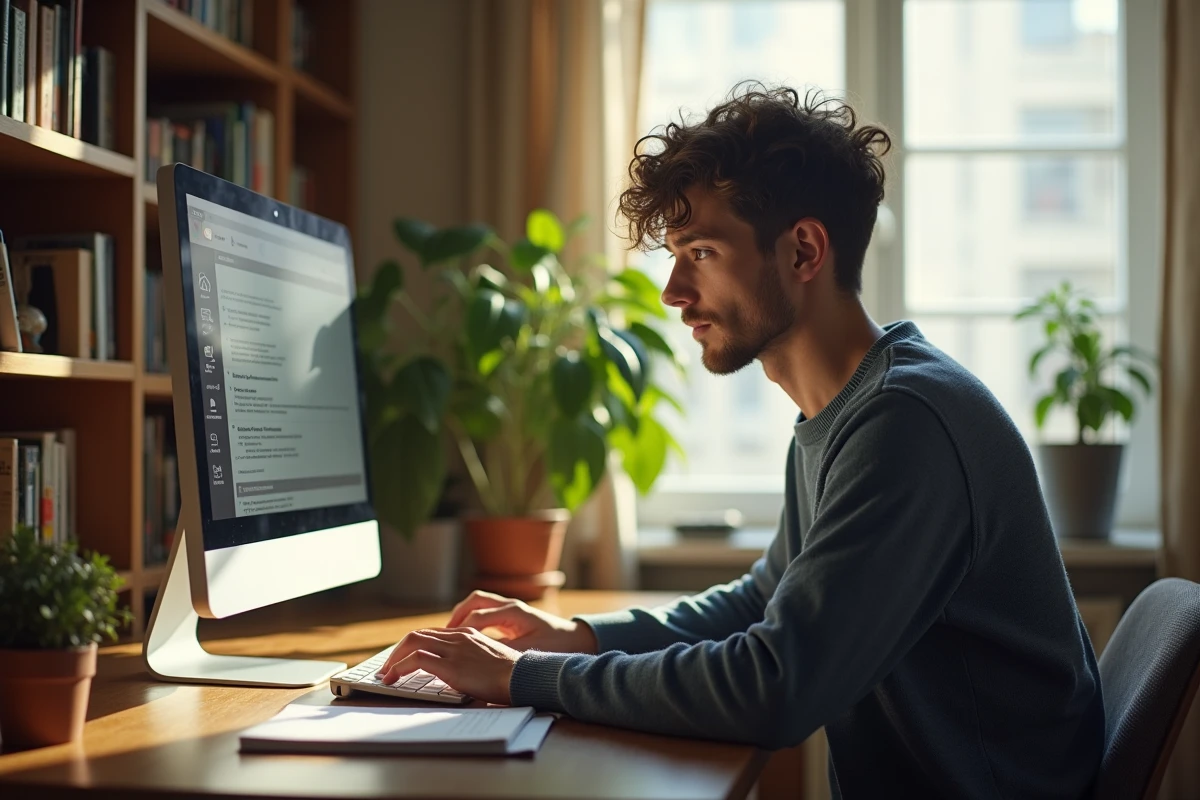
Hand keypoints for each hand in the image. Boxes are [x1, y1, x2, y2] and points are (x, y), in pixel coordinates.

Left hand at [377, 628, 520, 704]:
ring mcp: (453, 649)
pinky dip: (398, 668)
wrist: (522, 676)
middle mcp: (457, 636)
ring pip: (412, 643)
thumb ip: (472, 659)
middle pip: (417, 635)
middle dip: (397, 650)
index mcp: (467, 634)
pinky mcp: (449, 664)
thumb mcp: (489, 660)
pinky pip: (415, 660)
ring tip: (385, 674)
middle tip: (388, 666)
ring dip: (393, 658)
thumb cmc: (511, 675)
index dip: (413, 645)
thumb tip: (459, 673)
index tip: (403, 658)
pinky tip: (392, 680)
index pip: (431, 633)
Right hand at [445, 590, 598, 653]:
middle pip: (475, 601)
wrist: (579, 639)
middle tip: (443, 633)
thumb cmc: (558, 645)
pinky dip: (473, 621)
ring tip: (450, 633)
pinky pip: (486, 613)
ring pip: (480, 604)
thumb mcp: (531, 650)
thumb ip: (506, 651)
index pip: (478, 616)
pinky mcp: (513, 618)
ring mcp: (512, 610)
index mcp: (514, 612)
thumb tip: (481, 654)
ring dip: (464, 615)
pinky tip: (468, 637)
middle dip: (457, 615)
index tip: (447, 642)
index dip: (460, 629)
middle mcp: (511, 606)